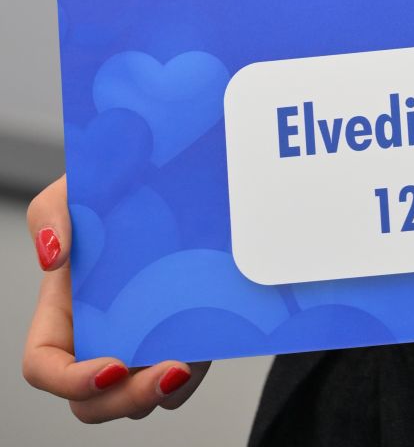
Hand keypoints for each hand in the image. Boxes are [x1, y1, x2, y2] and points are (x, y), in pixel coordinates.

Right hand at [22, 174, 211, 421]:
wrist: (169, 173)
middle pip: (94, 401)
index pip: (44, 367)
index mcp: (62, 312)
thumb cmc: (112, 188)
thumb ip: (50, 213)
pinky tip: (208, 345)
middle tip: (170, 371)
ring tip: (191, 357)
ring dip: (163, 390)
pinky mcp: (177, 339)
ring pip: (139, 398)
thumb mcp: (75, 188)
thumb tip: (53, 256)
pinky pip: (179, 383)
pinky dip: (192, 376)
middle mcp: (97, 336)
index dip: (70, 380)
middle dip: (128, 399)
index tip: (112, 366)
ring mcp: (138, 342)